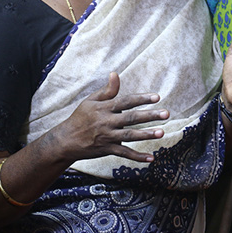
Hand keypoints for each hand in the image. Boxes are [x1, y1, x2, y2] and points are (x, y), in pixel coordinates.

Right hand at [54, 72, 168, 162]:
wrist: (65, 141)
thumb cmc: (81, 117)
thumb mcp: (91, 101)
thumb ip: (107, 90)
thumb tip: (115, 74)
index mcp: (104, 108)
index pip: (126, 101)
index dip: (141, 98)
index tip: (157, 97)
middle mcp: (107, 122)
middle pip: (131, 118)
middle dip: (149, 116)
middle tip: (166, 113)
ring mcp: (107, 137)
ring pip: (130, 135)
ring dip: (146, 135)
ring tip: (162, 133)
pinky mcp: (107, 149)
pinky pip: (124, 153)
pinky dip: (137, 157)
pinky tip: (151, 158)